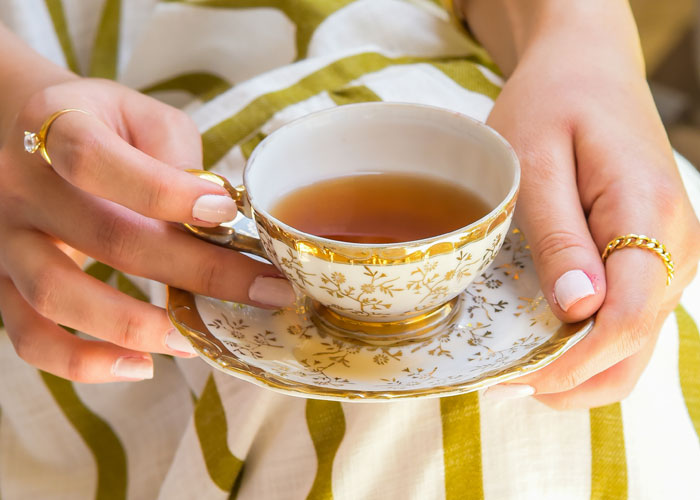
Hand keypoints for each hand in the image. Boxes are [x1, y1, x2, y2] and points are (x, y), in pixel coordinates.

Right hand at [0, 78, 294, 382]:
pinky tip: (139, 365)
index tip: (228, 214)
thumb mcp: (145, 119)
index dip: (166, 193)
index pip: (96, 162)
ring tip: (198, 338)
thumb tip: (220, 223)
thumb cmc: (103, 126)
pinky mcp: (4, 282)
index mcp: (55, 125)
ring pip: (59, 296)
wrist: (27, 134)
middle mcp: (21, 184)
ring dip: (139, 327)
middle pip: (107, 238)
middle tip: (264, 291)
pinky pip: (30, 337)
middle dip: (199, 272)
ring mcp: (6, 237)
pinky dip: (83, 363)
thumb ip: (179, 159)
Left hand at [483, 31, 699, 408]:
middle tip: (502, 385)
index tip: (516, 379)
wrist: (587, 71)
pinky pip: (628, 321)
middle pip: (636, 346)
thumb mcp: (536, 162)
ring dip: (579, 370)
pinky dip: (588, 347)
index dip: (573, 362)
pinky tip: (542, 344)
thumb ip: (560, 236)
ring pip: (634, 344)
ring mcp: (667, 257)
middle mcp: (675, 247)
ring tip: (513, 373)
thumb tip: (579, 310)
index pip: (627, 319)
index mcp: (651, 217)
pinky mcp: (649, 259)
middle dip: (571, 379)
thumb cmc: (554, 104)